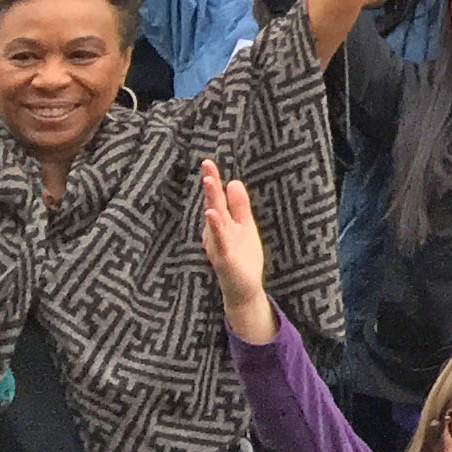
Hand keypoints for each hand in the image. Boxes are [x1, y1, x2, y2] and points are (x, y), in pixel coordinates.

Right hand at [199, 163, 274, 343]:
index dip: (214, 181)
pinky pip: (219, 241)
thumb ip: (239, 207)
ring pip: (214, 221)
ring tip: (209, 182)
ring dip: (211, 201)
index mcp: (222, 223)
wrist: (243, 289)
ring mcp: (218, 244)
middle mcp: (216, 232)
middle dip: (210, 184)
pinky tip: (213, 215)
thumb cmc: (242, 257)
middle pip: (213, 204)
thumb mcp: (245, 227)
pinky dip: (216, 228)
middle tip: (207, 163)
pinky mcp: (224, 258)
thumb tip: (234, 181)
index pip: (217, 199)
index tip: (209, 162)